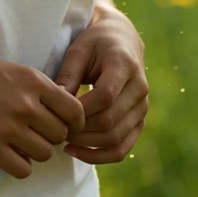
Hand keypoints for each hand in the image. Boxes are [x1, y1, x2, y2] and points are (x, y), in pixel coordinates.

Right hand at [0, 47, 86, 179]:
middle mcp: (25, 104)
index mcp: (31, 79)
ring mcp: (8, 127)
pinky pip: (23, 170)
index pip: (74, 109)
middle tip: (35, 131)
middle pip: (60, 134)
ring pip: (44, 154)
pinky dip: (19, 165)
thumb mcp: (7, 68)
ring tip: (18, 140)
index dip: (73, 121)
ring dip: (35, 151)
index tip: (65, 124)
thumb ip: (34, 87)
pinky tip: (7, 153)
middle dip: (51, 135)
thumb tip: (59, 110)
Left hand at [53, 5, 148, 163]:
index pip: (105, 96)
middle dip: (80, 130)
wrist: (122, 40)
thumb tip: (55, 102)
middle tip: (55, 129)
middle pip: (110, 121)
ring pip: (116, 139)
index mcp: (124, 64)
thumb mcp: (78, 49)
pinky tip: (77, 153)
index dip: (80, 110)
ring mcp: (142, 107)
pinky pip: (122, 148)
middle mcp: (139, 88)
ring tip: (63, 141)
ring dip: (87, 145)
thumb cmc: (95, 42)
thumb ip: (68, 74)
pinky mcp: (139, 121)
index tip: (57, 112)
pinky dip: (100, 156)